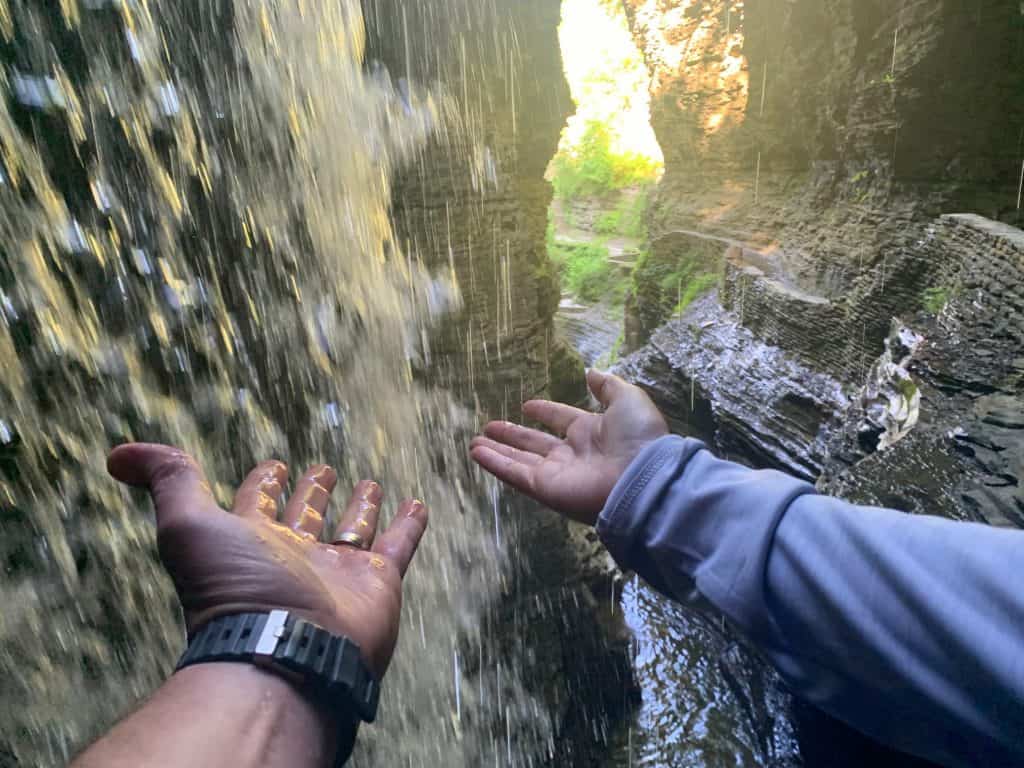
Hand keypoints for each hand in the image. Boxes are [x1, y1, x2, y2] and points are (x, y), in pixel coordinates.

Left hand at [107, 443, 427, 678]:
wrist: (289, 650)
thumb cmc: (236, 588)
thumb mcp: (188, 526)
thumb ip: (168, 483)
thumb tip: (119, 455)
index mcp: (251, 541)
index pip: (256, 502)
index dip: (262, 481)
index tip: (273, 464)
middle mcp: (294, 555)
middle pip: (306, 515)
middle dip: (313, 490)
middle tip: (323, 469)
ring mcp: (338, 569)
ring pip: (352, 529)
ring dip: (360, 506)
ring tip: (369, 483)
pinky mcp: (378, 581)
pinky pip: (397, 546)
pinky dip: (408, 525)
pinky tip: (417, 504)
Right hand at [470, 370, 668, 524]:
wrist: (642, 477)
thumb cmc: (638, 437)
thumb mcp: (627, 399)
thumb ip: (606, 386)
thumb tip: (590, 372)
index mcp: (591, 432)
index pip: (561, 420)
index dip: (544, 412)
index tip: (527, 406)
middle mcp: (571, 454)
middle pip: (534, 444)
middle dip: (513, 435)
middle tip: (489, 426)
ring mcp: (556, 473)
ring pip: (519, 460)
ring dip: (497, 451)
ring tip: (474, 442)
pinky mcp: (545, 489)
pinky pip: (515, 475)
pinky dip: (495, 464)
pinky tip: (476, 453)